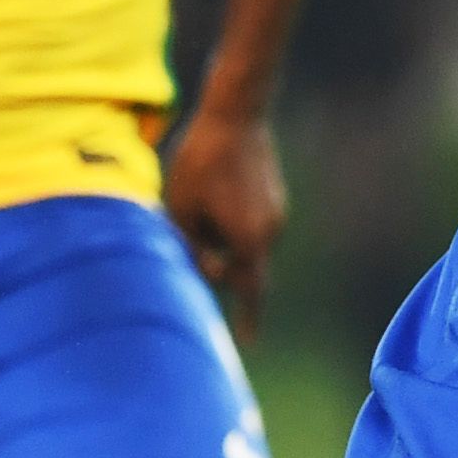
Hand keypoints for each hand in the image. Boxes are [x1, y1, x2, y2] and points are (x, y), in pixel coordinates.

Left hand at [161, 98, 286, 336]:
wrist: (236, 112)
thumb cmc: (200, 161)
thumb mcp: (181, 210)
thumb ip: (192, 248)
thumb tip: (204, 269)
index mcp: (248, 241)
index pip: (249, 292)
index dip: (248, 320)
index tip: (248, 345)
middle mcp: (269, 232)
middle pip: (238, 263)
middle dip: (213, 255)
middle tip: (189, 226)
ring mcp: (276, 212)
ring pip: (242, 239)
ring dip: (218, 232)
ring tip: (199, 193)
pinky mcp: (274, 196)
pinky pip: (248, 220)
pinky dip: (229, 216)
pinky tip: (214, 185)